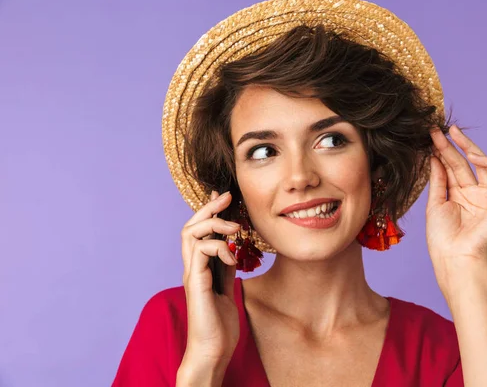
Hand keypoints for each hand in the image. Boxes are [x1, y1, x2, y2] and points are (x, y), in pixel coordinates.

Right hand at [177, 191, 240, 382]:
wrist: (213, 351)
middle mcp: (192, 267)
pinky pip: (201, 252)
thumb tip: (233, 250)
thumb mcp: (227, 288)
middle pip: (190, 226)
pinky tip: (233, 258)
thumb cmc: (219, 324)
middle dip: (208, 207)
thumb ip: (225, 268)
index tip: (224, 197)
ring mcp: (192, 274)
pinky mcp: (196, 283)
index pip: (199, 231)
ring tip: (235, 228)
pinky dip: (219, 247)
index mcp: (199, 267)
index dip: (210, 211)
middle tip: (227, 197)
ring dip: (213, 223)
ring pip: (190, 234)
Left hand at [426, 125, 486, 286]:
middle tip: (439, 130)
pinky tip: (472, 154)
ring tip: (451, 135)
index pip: (450, 168)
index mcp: (457, 195)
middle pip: (463, 164)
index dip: (441, 152)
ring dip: (467, 149)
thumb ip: (438, 179)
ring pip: (480, 165)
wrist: (454, 257)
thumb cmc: (442, 237)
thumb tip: (434, 155)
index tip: (430, 136)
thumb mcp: (435, 203)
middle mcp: (473, 193)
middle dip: (451, 146)